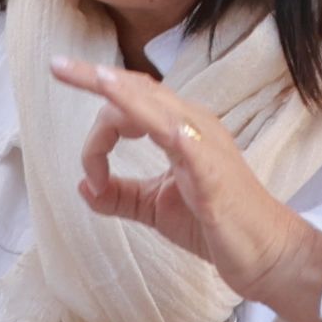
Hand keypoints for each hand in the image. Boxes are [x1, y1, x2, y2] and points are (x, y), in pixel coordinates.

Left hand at [50, 59, 321, 321]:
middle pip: (138, 90)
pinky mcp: (212, 171)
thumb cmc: (216, 227)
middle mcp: (193, 126)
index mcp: (180, 130)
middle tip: (56, 67)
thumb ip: (120, 196)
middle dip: (94, 78)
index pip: (130, 106)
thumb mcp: (155, 208)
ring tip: (88, 76)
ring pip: (156, 105)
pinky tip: (141, 114)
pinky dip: (156, 121)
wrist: (264, 254)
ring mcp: (205, 145)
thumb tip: (81, 187)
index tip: (90, 176)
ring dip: (119, 91)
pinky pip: (182, 139)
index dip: (97, 137)